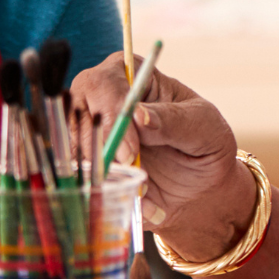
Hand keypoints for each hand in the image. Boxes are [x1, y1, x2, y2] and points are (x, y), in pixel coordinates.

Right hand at [70, 52, 254, 262]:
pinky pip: (80, 180)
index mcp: (131, 76)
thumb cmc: (206, 141)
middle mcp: (102, 100)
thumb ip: (174, 120)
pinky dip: (105, 194)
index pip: (103, 84)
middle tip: (129, 170)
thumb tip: (139, 116)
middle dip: (98, 147)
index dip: (111, 115)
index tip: (130, 149)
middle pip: (76, 115)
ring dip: (102, 174)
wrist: (203, 183)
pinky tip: (141, 202)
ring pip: (72, 150)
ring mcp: (90, 134)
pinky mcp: (89, 166)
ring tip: (142, 190)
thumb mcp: (203, 126)